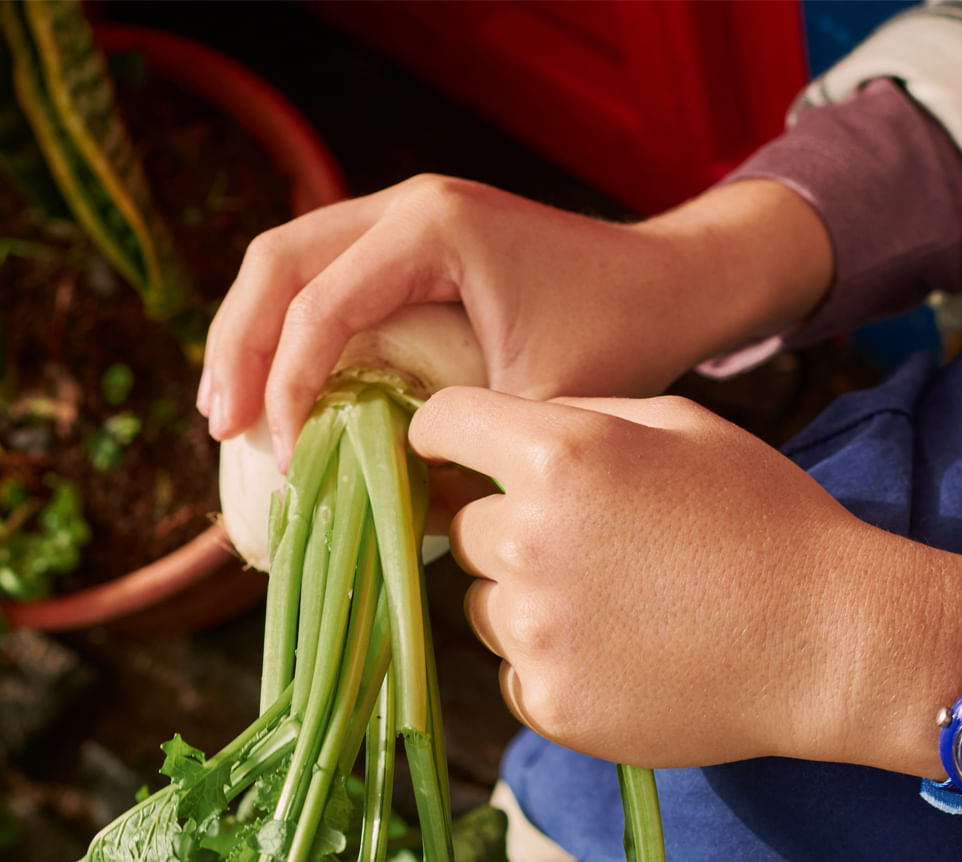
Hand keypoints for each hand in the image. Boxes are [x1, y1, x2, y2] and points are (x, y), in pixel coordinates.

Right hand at [200, 174, 833, 468]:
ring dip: (252, 334)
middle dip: (239, 348)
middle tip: (223, 428)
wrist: (674, 286)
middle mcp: (408, 204)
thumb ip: (459, 436)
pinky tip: (283, 387)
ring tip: (232, 412)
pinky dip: (294, 327)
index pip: (321, 306)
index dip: (289, 386)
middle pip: (278, 263)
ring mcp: (407, 214)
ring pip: (291, 261)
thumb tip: (378, 493)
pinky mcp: (415, 242)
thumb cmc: (621, 339)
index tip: (284, 457)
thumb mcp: (539, 402)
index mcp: (433, 231)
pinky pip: (328, 274)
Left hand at [408, 387, 961, 773]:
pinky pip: (516, 676)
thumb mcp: (686, 429)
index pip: (441, 425)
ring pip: (485, 608)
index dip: (449, 438)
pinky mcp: (551, 705)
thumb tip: (500, 436)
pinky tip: (628, 657)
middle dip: (511, 528)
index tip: (464, 459)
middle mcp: (528, 541)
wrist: (830, 643)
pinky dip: (555, 667)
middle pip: (465, 528)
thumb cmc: (771, 523)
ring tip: (622, 608)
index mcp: (558, 456)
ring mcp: (535, 633)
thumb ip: (581, 419)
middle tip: (596, 550)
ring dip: (528, 601)